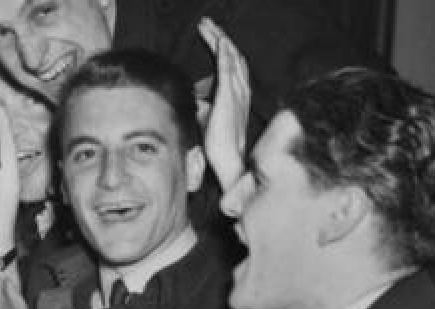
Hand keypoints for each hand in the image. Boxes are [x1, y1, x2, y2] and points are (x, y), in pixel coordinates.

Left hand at [199, 17, 250, 190]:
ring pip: (230, 57)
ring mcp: (236, 92)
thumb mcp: (208, 118)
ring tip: (207, 26)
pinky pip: (228, 69)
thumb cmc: (218, 143)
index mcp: (236, 94)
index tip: (210, 35)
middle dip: (219, 37)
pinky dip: (224, 53)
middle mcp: (240, 90)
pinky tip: (218, 41)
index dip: (221, 47)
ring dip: (218, 39)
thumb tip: (194, 100)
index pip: (230, 63)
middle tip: (206, 23)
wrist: (228, 159)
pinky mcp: (229, 97)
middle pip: (231, 55)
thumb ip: (203, 106)